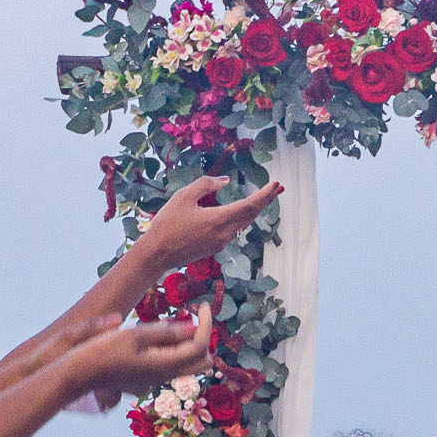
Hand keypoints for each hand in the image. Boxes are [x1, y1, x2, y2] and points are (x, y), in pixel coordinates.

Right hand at [75, 305, 215, 400]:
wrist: (80, 373)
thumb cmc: (103, 350)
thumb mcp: (135, 335)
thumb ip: (166, 333)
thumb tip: (193, 327)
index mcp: (164, 365)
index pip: (200, 346)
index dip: (206, 323)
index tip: (202, 305)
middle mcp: (164, 377)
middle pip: (201, 361)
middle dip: (203, 337)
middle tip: (192, 316)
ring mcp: (155, 380)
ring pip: (187, 364)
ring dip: (187, 343)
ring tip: (172, 321)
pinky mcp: (146, 379)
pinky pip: (170, 364)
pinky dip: (173, 348)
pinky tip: (156, 333)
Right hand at [136, 176, 283, 270]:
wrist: (157, 254)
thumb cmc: (167, 223)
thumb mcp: (183, 196)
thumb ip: (206, 185)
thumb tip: (225, 182)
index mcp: (218, 220)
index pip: (250, 206)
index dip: (265, 195)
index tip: (277, 184)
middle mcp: (225, 234)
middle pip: (251, 215)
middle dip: (266, 200)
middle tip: (279, 187)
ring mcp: (221, 243)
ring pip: (243, 223)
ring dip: (255, 209)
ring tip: (265, 196)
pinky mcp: (215, 247)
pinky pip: (233, 229)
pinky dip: (241, 217)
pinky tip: (242, 210)